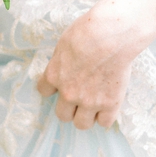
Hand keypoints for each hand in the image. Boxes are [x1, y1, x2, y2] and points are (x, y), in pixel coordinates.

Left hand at [36, 0, 151, 129]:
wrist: (111, 35)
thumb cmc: (89, 31)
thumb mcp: (65, 43)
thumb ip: (63, 61)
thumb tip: (67, 64)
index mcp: (54, 75)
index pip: (44, 92)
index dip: (54, 89)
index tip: (62, 84)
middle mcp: (68, 93)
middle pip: (62, 115)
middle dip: (70, 109)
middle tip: (81, 99)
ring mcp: (89, 101)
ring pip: (81, 124)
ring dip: (86, 117)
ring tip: (95, 107)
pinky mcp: (110, 103)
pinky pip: (104, 123)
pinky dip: (106, 117)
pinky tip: (109, 107)